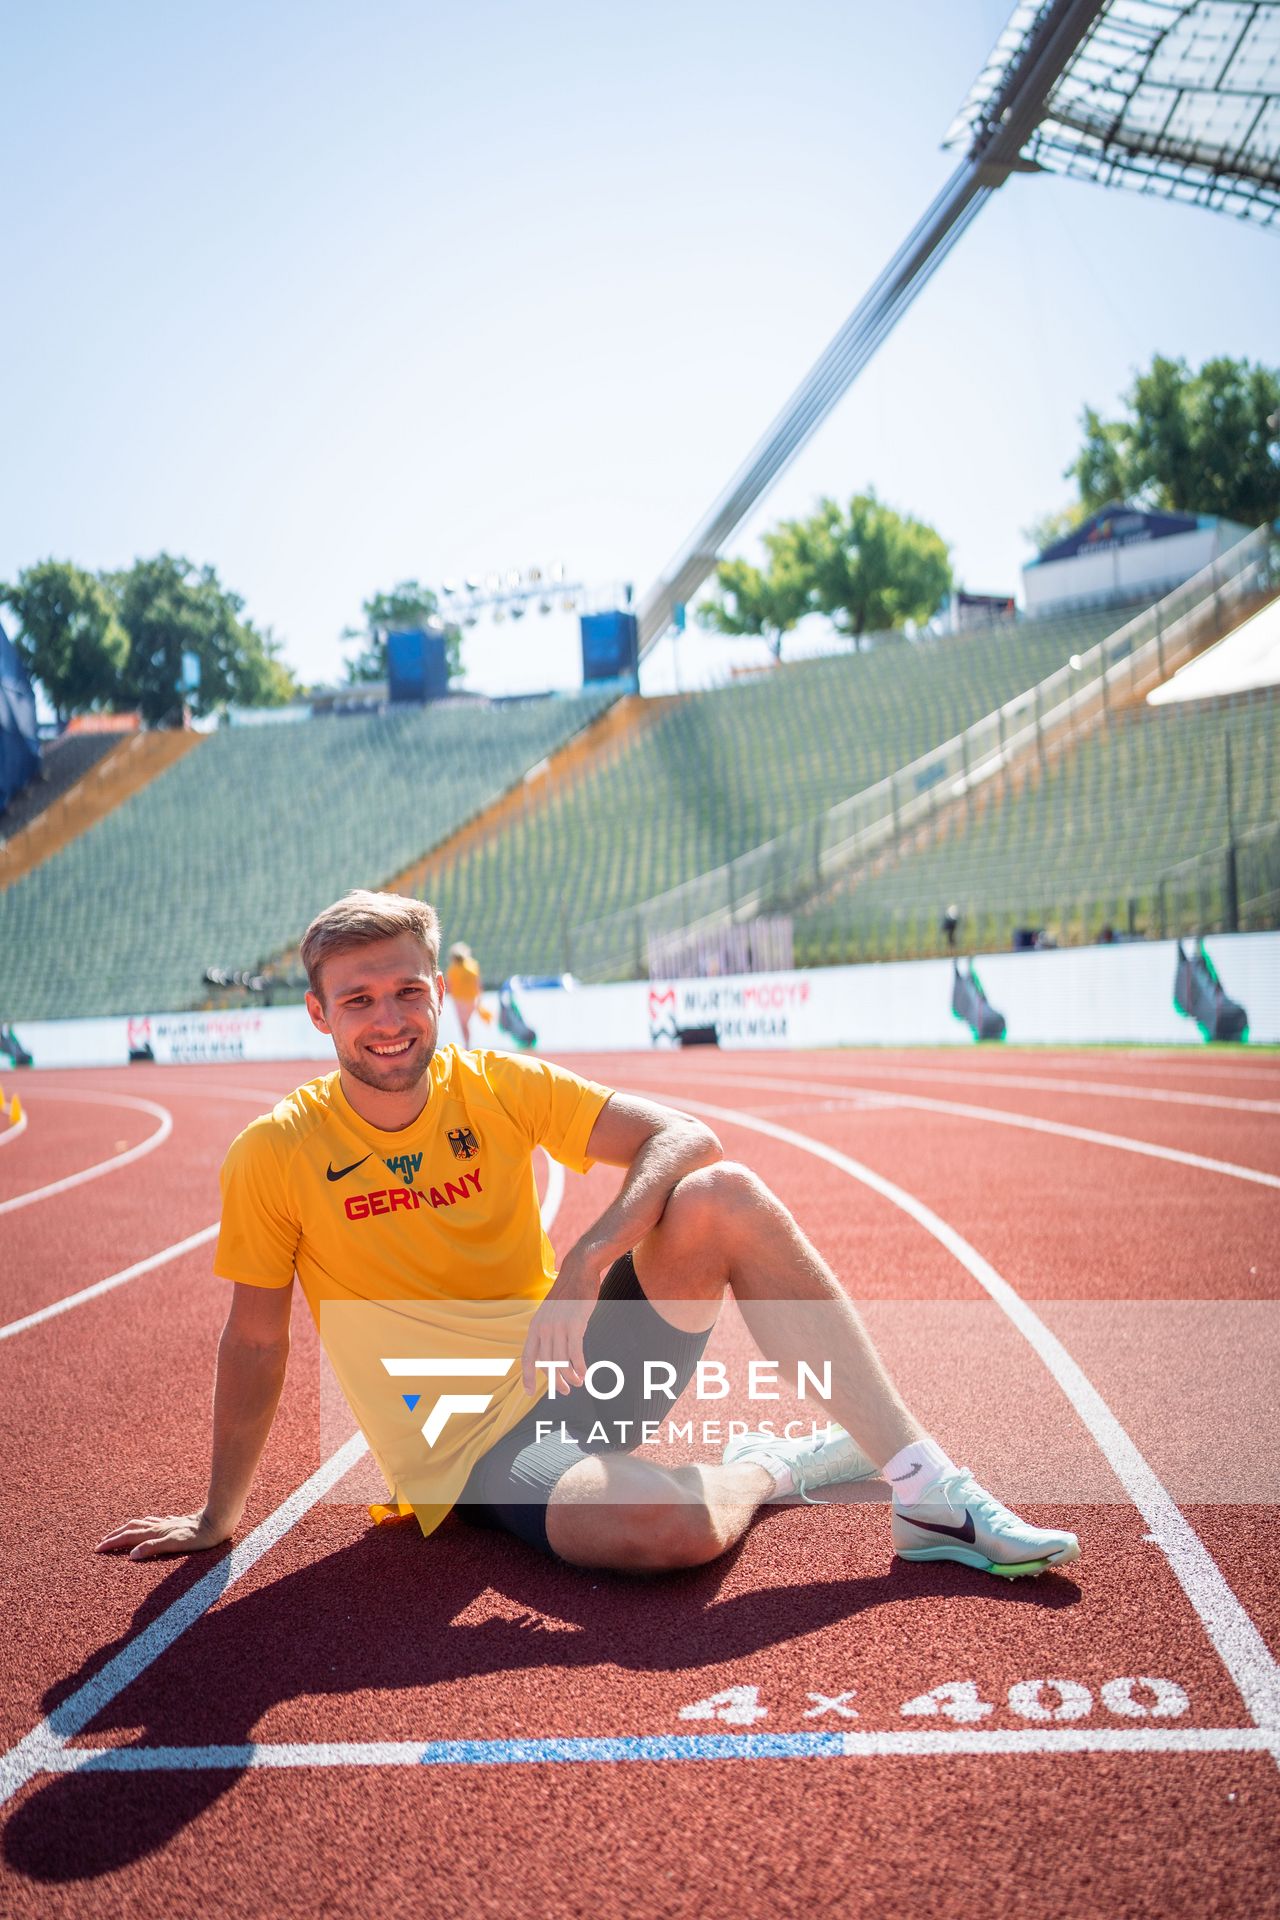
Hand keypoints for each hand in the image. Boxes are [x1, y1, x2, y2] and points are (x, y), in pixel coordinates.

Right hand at [95, 1509, 231, 1560]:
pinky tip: (150, 1525)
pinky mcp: (176, 1523)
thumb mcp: (175, 1545)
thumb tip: (130, 1555)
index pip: (128, 1537)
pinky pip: (155, 1523)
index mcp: (156, 1532)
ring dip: (127, 1529)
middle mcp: (159, 1526)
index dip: (112, 1543)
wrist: (218, 1520)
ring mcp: (167, 1523)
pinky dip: (145, 1525)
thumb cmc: (199, 1536)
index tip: (97, 1549)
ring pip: (142, 1524)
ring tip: (119, 1533)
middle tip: (102, 1542)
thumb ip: (152, 1548)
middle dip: (115, 1535)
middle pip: (131, 1528)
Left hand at [520, 1245, 605, 1395]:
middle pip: (547, 1364)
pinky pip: (575, 1353)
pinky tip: (585, 1372)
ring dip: (570, 1376)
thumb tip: (552, 1351)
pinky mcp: (574, 1324)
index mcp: (536, 1326)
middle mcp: (544, 1328)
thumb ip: (548, 1330)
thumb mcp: (551, 1312)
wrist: (579, 1270)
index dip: (527, 1376)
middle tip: (565, 1391)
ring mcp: (558, 1327)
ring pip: (561, 1361)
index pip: (528, 1357)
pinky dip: (580, 1366)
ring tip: (578, 1383)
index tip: (529, 1392)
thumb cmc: (568, 1292)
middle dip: (555, 1381)